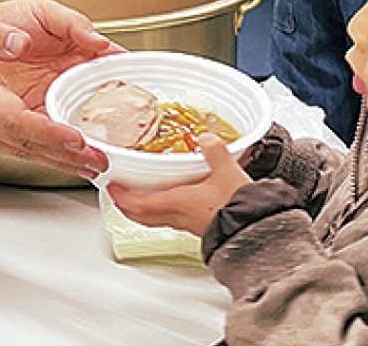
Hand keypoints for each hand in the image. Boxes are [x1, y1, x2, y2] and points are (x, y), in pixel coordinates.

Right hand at [0, 0, 121, 176]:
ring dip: (57, 160)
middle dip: (65, 156)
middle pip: (25, 144)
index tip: (76, 138)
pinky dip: (41, 152)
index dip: (48, 132)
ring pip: (21, 149)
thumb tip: (19, 42)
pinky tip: (60, 153)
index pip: (15, 119)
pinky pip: (13, 143)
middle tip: (100, 162)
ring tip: (91, 165)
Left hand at [107, 134, 251, 235]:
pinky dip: (163, 209)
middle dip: (127, 205)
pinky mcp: (201, 227)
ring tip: (140, 194)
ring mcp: (189, 224)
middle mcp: (178, 217)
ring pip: (156, 219)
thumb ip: (213, 150)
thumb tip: (205, 137)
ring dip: (143, 208)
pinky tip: (173, 198)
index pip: (138, 204)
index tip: (110, 187)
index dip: (121, 196)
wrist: (257, 231)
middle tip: (118, 194)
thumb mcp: (225, 170)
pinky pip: (172, 219)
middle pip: (142, 216)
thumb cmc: (239, 207)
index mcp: (177, 203)